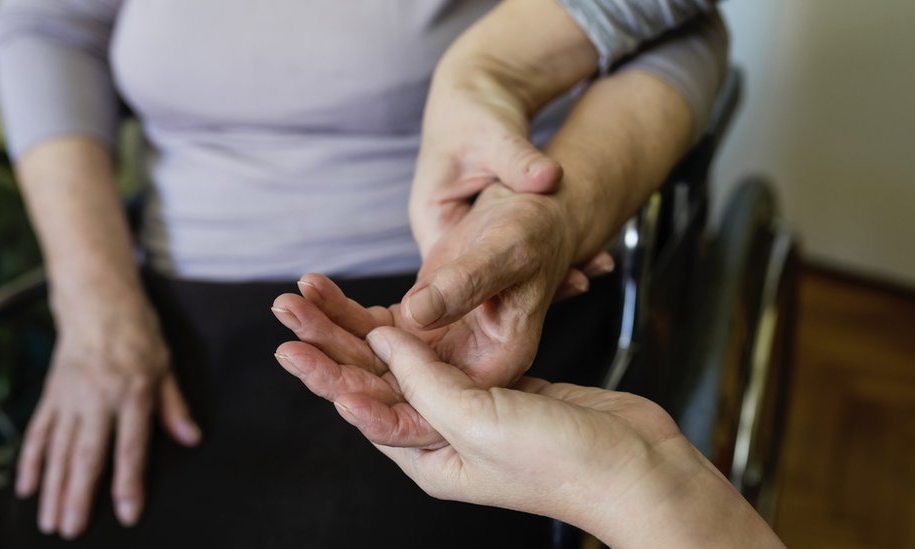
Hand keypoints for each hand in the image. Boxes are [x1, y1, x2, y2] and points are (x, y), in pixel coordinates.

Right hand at [16, 293, 200, 538]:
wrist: (97, 301)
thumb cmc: (137, 332)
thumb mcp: (166, 365)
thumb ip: (175, 406)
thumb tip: (192, 438)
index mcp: (133, 392)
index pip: (131, 446)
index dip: (128, 482)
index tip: (126, 512)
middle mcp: (98, 398)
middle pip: (86, 454)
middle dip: (79, 496)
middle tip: (73, 529)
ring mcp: (70, 397)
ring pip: (58, 450)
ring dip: (53, 488)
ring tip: (50, 521)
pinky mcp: (51, 394)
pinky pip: (38, 432)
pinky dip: (30, 461)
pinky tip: (27, 487)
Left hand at [273, 184, 577, 446]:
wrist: (547, 215)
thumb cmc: (540, 235)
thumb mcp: (513, 262)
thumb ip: (466, 292)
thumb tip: (414, 314)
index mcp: (491, 383)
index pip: (419, 414)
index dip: (371, 401)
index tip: (325, 380)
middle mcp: (461, 383)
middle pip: (385, 386)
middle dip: (331, 363)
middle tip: (287, 340)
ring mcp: (439, 360)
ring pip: (373, 356)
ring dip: (327, 331)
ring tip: (287, 304)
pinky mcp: (424, 331)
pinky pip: (374, 327)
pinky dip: (341, 308)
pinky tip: (312, 287)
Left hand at [327, 327, 782, 548]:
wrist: (638, 466)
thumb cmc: (563, 462)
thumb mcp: (479, 422)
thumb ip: (425, 380)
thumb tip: (383, 338)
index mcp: (429, 457)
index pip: (360, 405)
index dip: (323, 370)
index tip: (289, 339)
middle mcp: (443, 435)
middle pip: (374, 380)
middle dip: (331, 342)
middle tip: (290, 304)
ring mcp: (472, 411)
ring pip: (405, 360)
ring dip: (365, 328)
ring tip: (323, 295)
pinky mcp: (500, 387)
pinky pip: (443, 352)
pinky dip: (417, 327)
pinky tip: (392, 308)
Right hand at [413, 55, 610, 300]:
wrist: (483, 84)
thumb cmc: (473, 107)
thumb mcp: (493, 133)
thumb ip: (518, 160)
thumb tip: (550, 178)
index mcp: (433, 218)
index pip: (453, 275)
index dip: (492, 288)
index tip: (539, 287)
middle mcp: (453, 233)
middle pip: (483, 279)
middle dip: (529, 284)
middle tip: (578, 282)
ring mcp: (477, 232)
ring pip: (508, 267)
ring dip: (547, 271)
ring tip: (589, 273)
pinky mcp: (501, 226)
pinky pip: (526, 248)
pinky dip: (554, 252)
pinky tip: (589, 256)